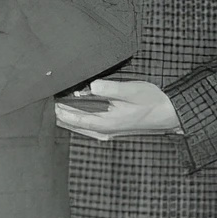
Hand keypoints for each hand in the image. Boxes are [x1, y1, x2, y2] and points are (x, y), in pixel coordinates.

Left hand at [54, 77, 180, 137]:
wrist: (170, 113)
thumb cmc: (152, 101)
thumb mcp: (132, 90)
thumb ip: (111, 88)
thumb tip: (92, 86)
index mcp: (108, 123)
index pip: (78, 120)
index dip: (63, 113)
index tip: (50, 106)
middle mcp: (106, 130)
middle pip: (77, 127)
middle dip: (62, 118)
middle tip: (46, 109)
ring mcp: (110, 132)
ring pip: (83, 128)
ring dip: (70, 121)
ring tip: (56, 112)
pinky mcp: (114, 129)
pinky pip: (91, 128)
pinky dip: (80, 122)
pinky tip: (76, 117)